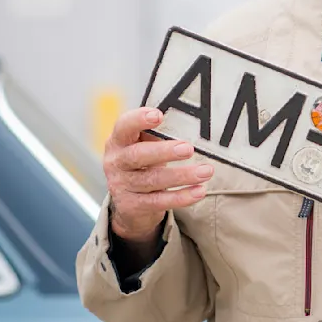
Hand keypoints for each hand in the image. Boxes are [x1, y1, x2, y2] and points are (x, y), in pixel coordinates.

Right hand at [103, 107, 213, 243]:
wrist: (130, 204)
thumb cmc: (143, 163)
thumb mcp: (145, 146)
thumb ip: (158, 134)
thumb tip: (189, 121)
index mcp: (118, 141)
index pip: (123, 126)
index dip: (138, 120)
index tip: (158, 115)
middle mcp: (116, 162)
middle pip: (137, 155)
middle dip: (164, 151)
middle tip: (188, 149)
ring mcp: (121, 186)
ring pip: (153, 180)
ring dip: (182, 175)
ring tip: (206, 171)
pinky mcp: (132, 206)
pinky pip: (159, 201)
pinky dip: (181, 197)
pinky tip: (199, 191)